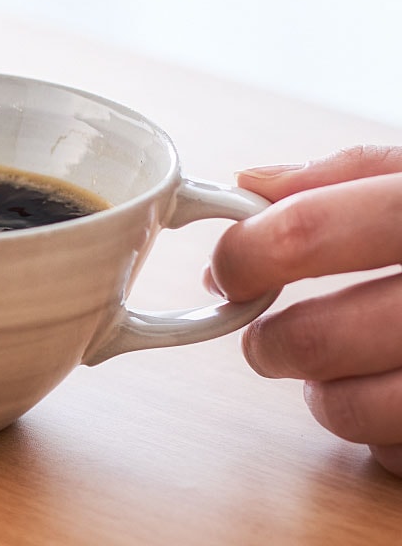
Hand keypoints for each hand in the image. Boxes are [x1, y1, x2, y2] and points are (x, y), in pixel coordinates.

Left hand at [208, 146, 401, 475]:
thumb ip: (347, 176)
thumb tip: (248, 184)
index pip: (305, 231)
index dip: (245, 254)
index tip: (229, 271)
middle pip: (322, 336)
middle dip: (273, 342)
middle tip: (266, 336)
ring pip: (357, 411)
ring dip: (324, 398)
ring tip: (331, 374)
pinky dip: (384, 438)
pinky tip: (398, 398)